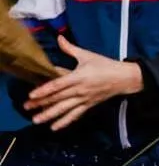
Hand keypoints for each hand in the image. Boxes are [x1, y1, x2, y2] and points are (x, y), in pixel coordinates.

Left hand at [25, 36, 143, 130]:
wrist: (124, 78)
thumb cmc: (106, 65)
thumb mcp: (88, 55)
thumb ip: (70, 49)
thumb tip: (58, 38)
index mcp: (79, 76)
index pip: (58, 85)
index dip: (44, 90)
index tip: (31, 95)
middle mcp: (80, 90)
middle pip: (58, 98)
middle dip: (41, 103)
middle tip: (26, 107)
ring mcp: (84, 99)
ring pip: (64, 109)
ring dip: (49, 115)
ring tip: (36, 120)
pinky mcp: (88, 105)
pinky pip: (75, 115)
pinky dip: (65, 122)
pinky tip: (54, 127)